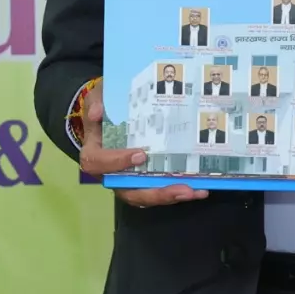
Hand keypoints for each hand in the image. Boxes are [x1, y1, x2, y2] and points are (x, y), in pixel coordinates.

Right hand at [74, 81, 208, 208]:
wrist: (112, 112)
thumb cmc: (105, 106)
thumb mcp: (97, 97)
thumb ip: (97, 101)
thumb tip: (97, 111)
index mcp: (95, 154)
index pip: (99, 163)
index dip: (117, 163)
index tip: (141, 155)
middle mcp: (110, 173)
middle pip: (128, 191)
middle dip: (155, 193)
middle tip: (182, 189)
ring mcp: (128, 179)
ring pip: (146, 195)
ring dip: (171, 196)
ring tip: (196, 191)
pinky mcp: (144, 179)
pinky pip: (158, 190)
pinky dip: (178, 191)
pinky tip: (200, 188)